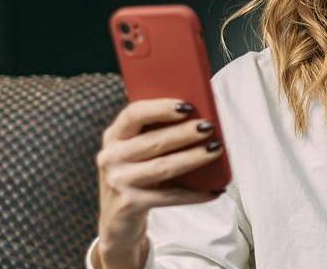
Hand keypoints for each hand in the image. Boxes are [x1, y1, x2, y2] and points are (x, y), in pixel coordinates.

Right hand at [93, 98, 223, 268]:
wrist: (116, 219)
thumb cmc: (136, 174)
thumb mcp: (137, 150)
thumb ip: (157, 132)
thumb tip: (199, 119)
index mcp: (114, 136)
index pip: (134, 114)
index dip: (161, 108)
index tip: (187, 106)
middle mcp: (111, 157)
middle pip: (153, 141)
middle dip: (184, 133)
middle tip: (208, 127)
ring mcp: (118, 182)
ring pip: (162, 167)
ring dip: (192, 158)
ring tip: (215, 150)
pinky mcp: (130, 205)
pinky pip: (169, 197)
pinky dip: (194, 193)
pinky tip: (215, 189)